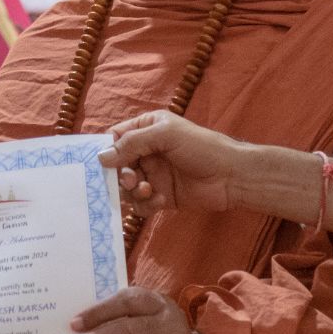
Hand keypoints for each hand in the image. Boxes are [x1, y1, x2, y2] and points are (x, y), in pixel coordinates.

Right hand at [101, 111, 246, 213]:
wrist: (231, 176)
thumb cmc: (201, 147)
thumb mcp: (165, 136)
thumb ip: (132, 143)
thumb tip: (101, 157)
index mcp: (147, 129)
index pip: (115, 137)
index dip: (106, 150)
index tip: (102, 164)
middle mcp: (147, 152)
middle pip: (117, 166)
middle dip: (120, 175)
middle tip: (132, 180)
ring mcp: (154, 175)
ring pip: (127, 188)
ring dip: (133, 192)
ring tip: (148, 191)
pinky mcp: (161, 196)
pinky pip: (141, 204)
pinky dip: (146, 204)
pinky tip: (161, 201)